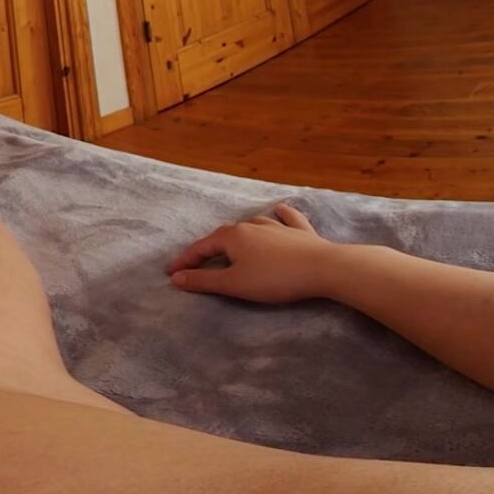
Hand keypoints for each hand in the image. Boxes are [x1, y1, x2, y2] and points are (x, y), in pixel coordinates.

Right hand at [166, 203, 349, 303]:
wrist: (322, 268)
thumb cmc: (274, 278)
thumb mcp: (234, 284)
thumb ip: (204, 281)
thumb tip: (176, 278)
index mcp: (233, 236)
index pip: (202, 247)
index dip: (185, 261)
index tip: (170, 273)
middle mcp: (253, 225)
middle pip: (224, 235)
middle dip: (208, 249)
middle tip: (195, 263)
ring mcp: (279, 226)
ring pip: (253, 225)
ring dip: (238, 235)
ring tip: (229, 244)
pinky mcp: (302, 232)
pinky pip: (287, 219)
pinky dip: (280, 216)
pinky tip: (279, 210)